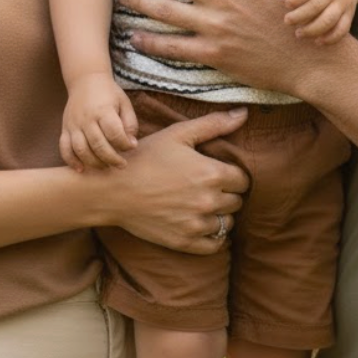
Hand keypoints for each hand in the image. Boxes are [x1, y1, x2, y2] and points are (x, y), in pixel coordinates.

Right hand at [60, 74, 138, 171]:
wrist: (85, 80)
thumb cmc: (109, 94)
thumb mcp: (124, 103)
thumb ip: (130, 123)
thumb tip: (131, 144)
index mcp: (103, 110)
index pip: (114, 133)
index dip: (124, 144)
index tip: (131, 147)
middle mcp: (86, 118)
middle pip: (98, 145)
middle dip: (112, 159)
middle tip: (122, 165)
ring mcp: (73, 124)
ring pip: (81, 149)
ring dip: (94, 163)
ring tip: (106, 167)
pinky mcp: (65, 129)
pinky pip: (64, 148)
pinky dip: (71, 161)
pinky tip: (81, 169)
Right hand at [103, 107, 250, 254]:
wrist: (113, 189)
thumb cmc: (145, 156)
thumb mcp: (178, 133)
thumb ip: (214, 124)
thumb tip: (244, 113)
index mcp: (211, 173)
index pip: (243, 180)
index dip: (233, 174)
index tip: (220, 171)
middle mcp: (208, 201)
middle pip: (236, 201)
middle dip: (227, 193)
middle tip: (209, 186)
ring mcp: (197, 224)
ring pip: (227, 223)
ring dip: (220, 214)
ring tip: (203, 203)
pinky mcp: (184, 242)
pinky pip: (215, 245)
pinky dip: (213, 236)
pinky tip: (201, 223)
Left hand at [278, 0, 356, 42]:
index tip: (286, 4)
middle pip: (316, 6)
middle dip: (299, 16)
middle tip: (287, 21)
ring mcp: (343, 3)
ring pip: (329, 20)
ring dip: (312, 30)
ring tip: (298, 34)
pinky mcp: (349, 14)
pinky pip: (342, 29)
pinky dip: (331, 38)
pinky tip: (318, 41)